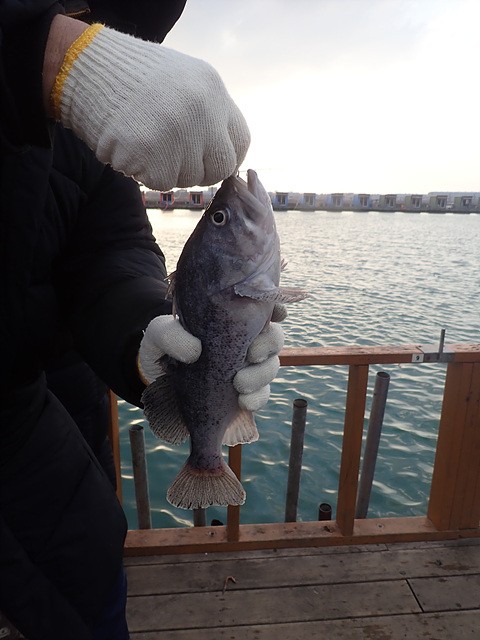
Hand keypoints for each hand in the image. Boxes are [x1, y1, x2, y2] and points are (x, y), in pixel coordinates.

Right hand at [50, 22, 249, 190]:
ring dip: (168, 170)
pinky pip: (162, 183)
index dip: (226, 157)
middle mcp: (203, 112)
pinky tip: (132, 149)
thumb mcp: (184, 81)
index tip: (210, 161)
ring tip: (146, 142)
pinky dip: (146, 174)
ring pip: (189, 178)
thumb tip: (221, 154)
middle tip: (175, 161)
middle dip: (201, 171)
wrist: (85, 68)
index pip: (241, 141)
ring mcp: (179, 135)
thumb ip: (207, 113)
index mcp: (213, 90)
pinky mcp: (154, 156)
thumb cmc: (132, 78)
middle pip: (220, 167)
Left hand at [138, 306, 285, 411]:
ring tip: (240, 384)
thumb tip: (195, 350)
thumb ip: (170, 334)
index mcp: (230, 319)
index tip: (276, 314)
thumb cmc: (161, 351)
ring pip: (271, 366)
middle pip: (274, 337)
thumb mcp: (157, 335)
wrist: (154, 386)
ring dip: (262, 374)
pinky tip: (243, 402)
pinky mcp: (244, 394)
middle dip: (269, 344)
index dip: (275, 307)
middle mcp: (244, 341)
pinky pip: (262, 394)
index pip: (261, 306)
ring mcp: (246, 368)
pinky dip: (258, 398)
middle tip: (251, 354)